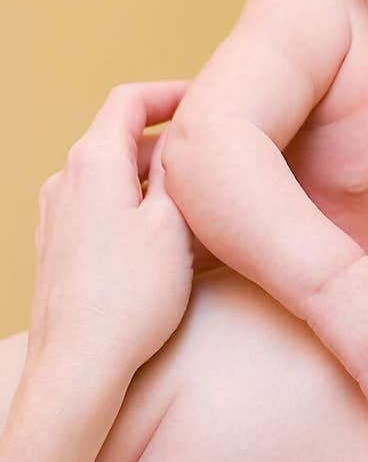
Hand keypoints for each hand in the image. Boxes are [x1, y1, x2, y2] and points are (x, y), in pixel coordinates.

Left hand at [27, 81, 194, 383]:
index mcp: (92, 160)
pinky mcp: (56, 247)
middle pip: (122, 139)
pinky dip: (133, 208)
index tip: (206, 100)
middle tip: (216, 162)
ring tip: (197, 206)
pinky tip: (164, 241)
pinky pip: (99, 208)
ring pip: (113, 176)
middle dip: (170, 146)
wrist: (77, 369)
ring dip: (153, 181)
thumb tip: (188, 144)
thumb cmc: (130, 298)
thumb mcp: (174, 222)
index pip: (130, 99)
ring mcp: (56, 215)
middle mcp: (65, 180)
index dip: (172, 92)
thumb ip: (180, 172)